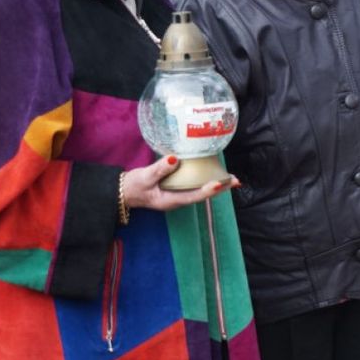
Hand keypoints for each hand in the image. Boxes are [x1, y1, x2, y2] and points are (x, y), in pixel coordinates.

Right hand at [122, 155, 240, 211]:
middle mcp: (177, 199)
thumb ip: (159, 169)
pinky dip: (205, 179)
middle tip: (236, 180)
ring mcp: (177, 194)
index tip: (221, 183)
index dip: (208, 190)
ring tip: (231, 178)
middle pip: (202, 194)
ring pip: (200, 190)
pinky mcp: (176, 188)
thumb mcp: (144, 177)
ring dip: (215, 183)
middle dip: (219, 187)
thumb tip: (174, 159)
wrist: (123, 192)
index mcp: (171, 200)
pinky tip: (212, 172)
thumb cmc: (133, 186)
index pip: (194, 196)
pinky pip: (194, 184)